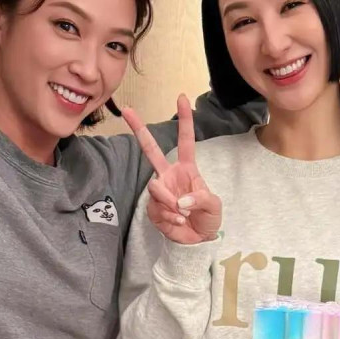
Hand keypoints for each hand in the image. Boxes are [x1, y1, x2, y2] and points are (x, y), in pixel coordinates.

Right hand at [122, 95, 221, 244]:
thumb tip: (180, 199)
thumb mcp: (213, 206)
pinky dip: (170, 218)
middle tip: (126, 109)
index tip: (182, 98)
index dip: (184, 120)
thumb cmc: (208, 218)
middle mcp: (169, 175)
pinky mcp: (152, 207)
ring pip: (155, 188)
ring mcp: (159, 191)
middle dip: (138, 128)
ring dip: (171, 203)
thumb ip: (200, 198)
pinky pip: (156, 208)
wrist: (198, 240)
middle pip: (151, 149)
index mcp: (187, 168)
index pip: (185, 140)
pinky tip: (178, 222)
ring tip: (183, 214)